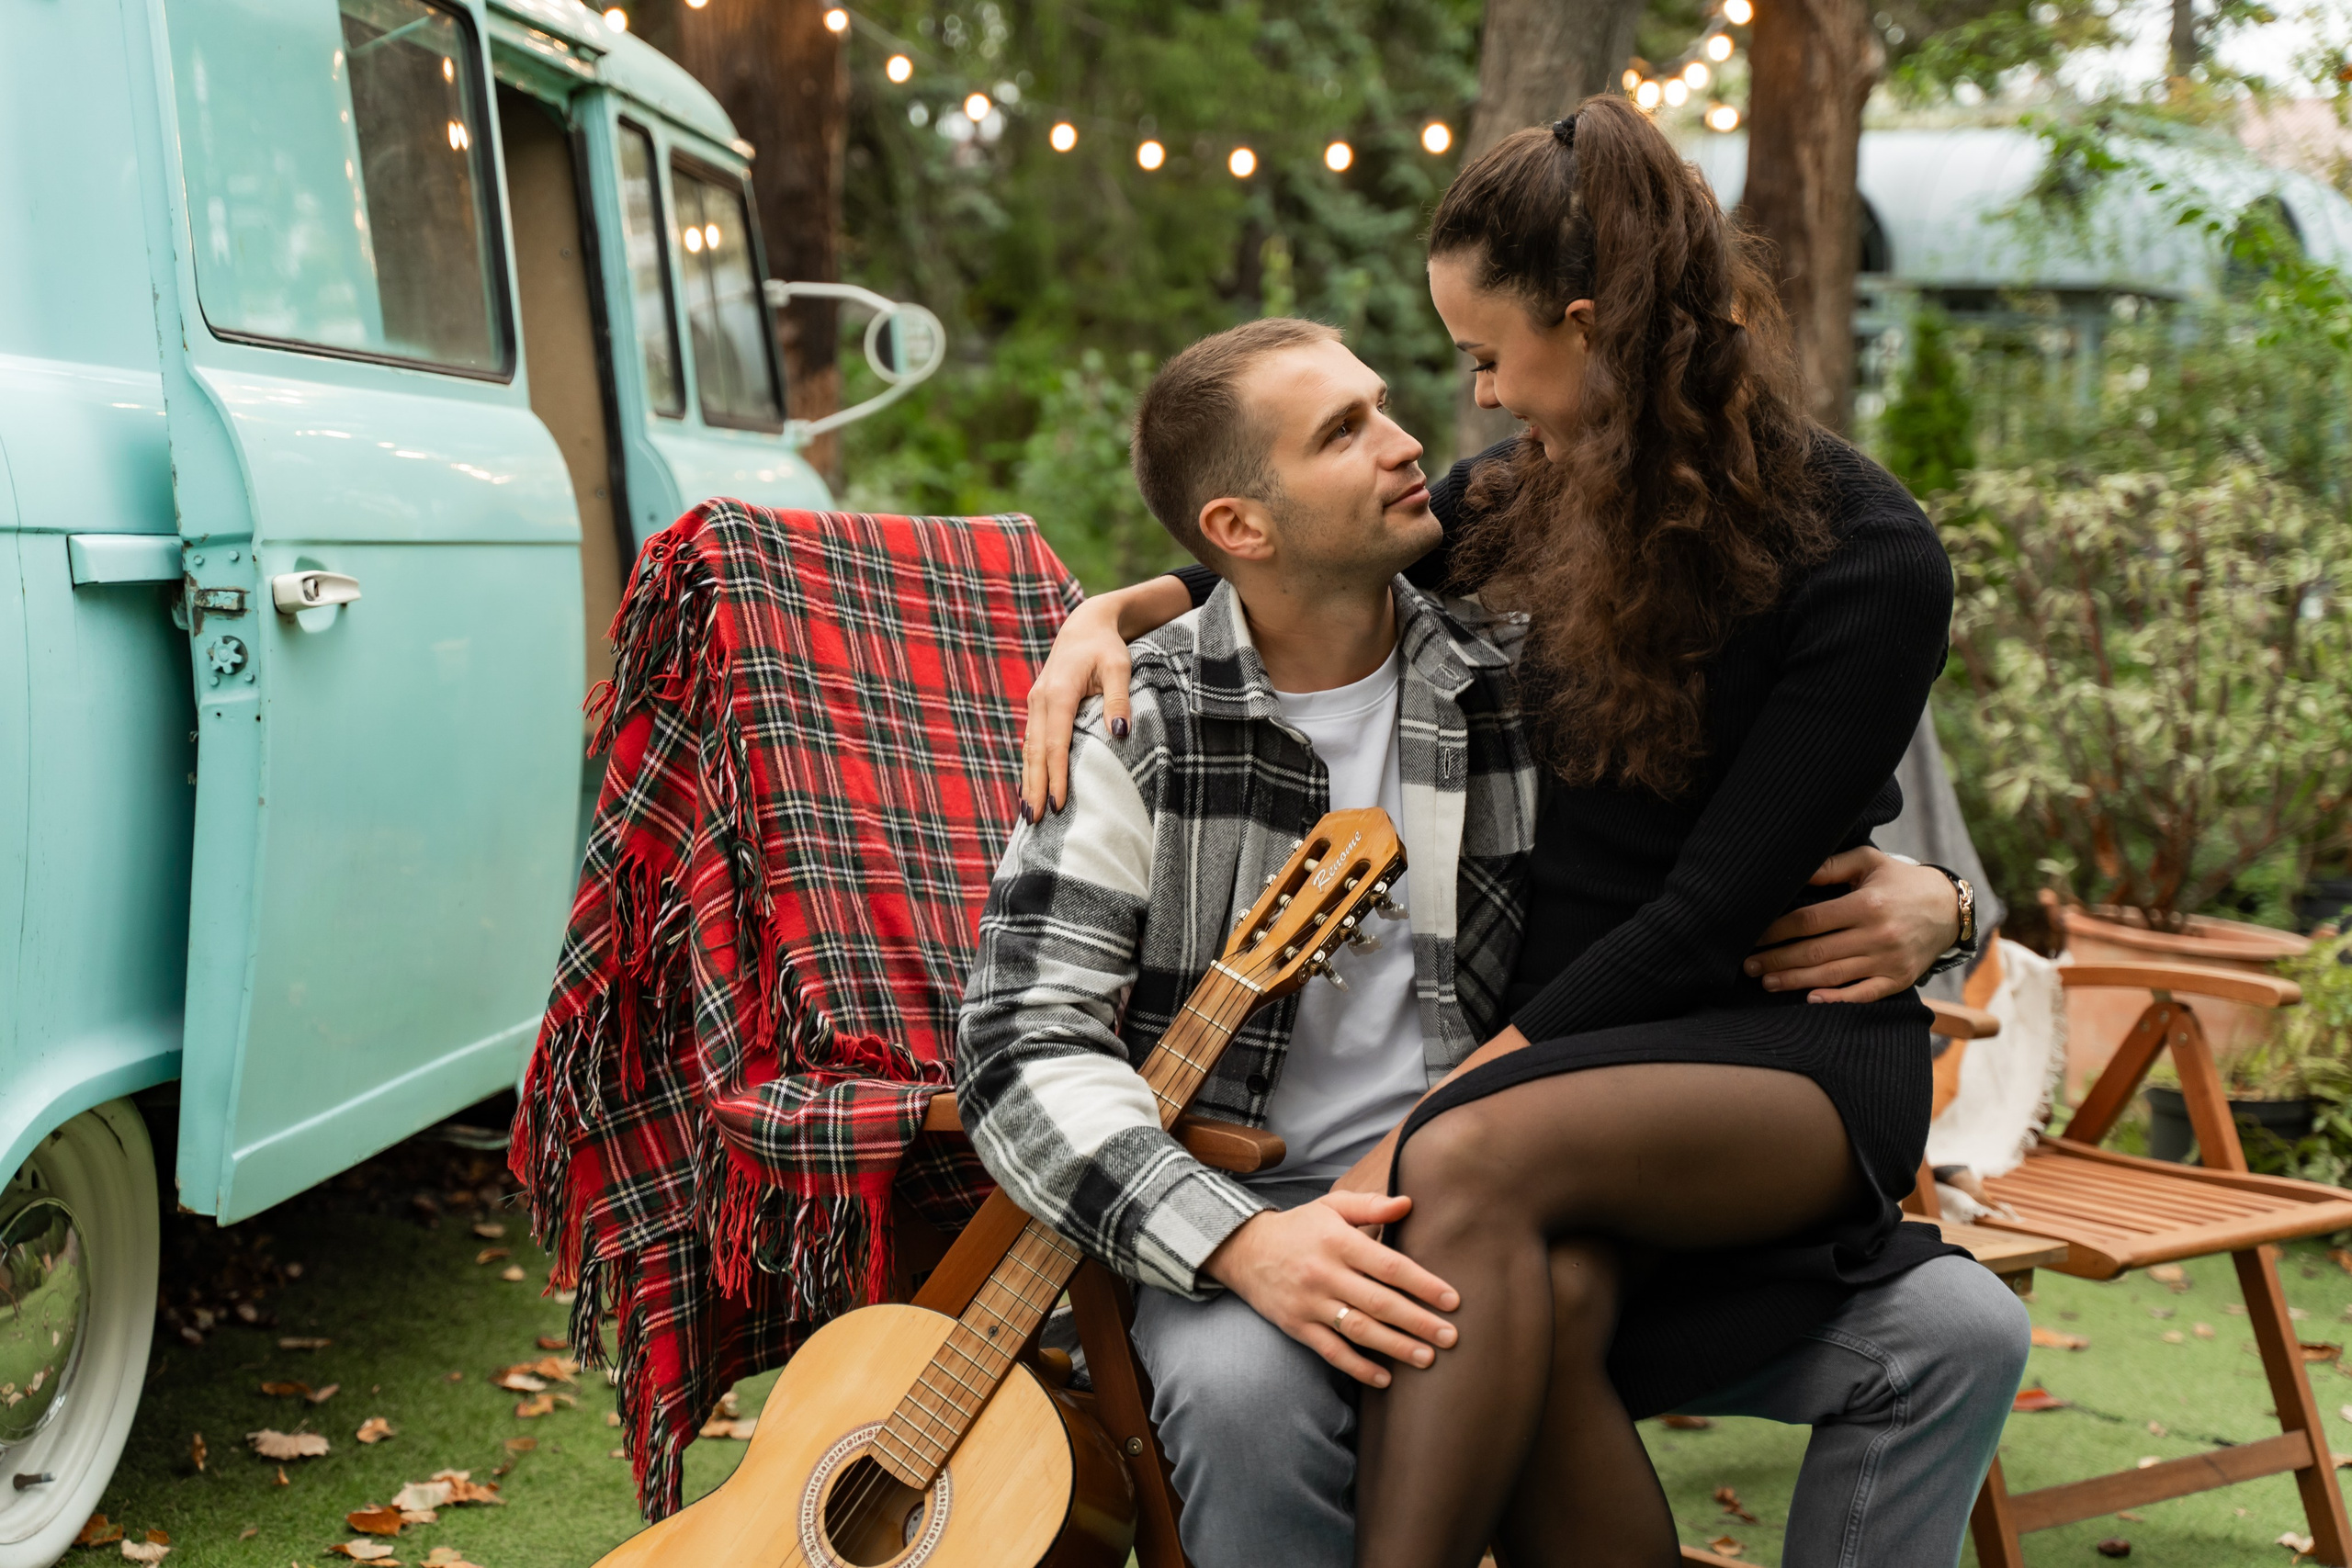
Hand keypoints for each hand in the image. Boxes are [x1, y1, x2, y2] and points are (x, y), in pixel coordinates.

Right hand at [1021, 596, 1130, 820]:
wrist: (1085, 626)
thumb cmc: (1107, 648)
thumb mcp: (1120, 667)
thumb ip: (1119, 699)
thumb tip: (1121, 733)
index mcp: (1059, 693)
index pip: (1055, 744)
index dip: (1056, 776)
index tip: (1059, 805)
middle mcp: (1041, 699)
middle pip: (1035, 752)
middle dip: (1034, 787)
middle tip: (1033, 820)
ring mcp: (1036, 703)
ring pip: (1029, 749)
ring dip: (1028, 781)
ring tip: (1029, 813)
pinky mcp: (1038, 707)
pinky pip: (1032, 741)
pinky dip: (1030, 766)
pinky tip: (1032, 787)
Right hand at [1203, 1192, 1460, 1386]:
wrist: (1244, 1250)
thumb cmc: (1300, 1227)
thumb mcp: (1332, 1207)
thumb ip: (1371, 1206)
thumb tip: (1409, 1204)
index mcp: (1338, 1241)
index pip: (1388, 1265)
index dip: (1422, 1283)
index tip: (1451, 1300)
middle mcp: (1324, 1273)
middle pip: (1379, 1302)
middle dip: (1418, 1321)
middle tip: (1451, 1336)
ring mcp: (1310, 1303)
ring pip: (1359, 1330)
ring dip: (1395, 1347)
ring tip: (1427, 1358)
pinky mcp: (1297, 1326)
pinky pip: (1331, 1351)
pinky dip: (1358, 1367)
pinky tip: (1385, 1379)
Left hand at [1745, 848, 1960, 1002]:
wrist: (1950, 908)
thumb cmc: (1900, 882)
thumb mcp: (1869, 862)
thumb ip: (1831, 867)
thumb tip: (1792, 872)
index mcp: (1866, 904)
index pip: (1810, 921)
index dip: (1777, 931)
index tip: (1753, 936)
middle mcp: (1878, 934)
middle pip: (1816, 952)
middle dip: (1778, 960)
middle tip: (1748, 966)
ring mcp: (1889, 961)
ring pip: (1833, 975)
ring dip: (1796, 981)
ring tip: (1766, 982)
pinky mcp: (1900, 980)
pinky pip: (1864, 995)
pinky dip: (1837, 999)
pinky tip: (1810, 1000)